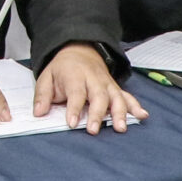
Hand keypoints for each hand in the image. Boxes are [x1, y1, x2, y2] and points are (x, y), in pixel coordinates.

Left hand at [27, 43, 146, 134]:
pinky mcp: (115, 88)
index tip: (72, 123)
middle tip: (94, 130)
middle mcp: (94, 79)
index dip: (74, 108)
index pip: (76, 93)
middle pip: (99, 96)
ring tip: (120, 128)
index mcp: (75, 75)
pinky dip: (136, 106)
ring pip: (116, 97)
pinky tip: (142, 116)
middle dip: (97, 114)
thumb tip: (39, 113)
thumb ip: (42, 96)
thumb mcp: (47, 77)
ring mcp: (107, 83)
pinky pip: (127, 96)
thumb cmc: (62, 68)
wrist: (79, 49)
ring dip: (120, 113)